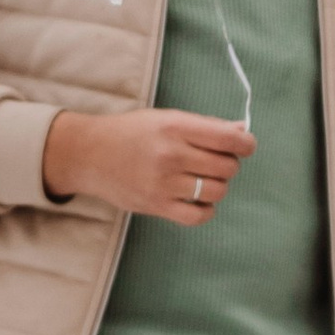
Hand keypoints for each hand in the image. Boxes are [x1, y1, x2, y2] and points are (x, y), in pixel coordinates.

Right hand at [44, 107, 256, 224]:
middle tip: (215, 161)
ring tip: (204, 179)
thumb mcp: (166, 118)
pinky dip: (205, 210)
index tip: (244, 146)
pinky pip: (198, 216)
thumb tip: (242, 131)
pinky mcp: (156, 206)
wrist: (88, 154)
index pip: (228, 138)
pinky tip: (198, 199)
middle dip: (229, 164)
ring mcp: (163, 183)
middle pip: (227, 167)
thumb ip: (205, 126)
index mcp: (176, 127)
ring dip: (218, 186)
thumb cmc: (131, 133)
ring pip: (217, 191)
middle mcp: (171, 155)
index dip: (245, 144)